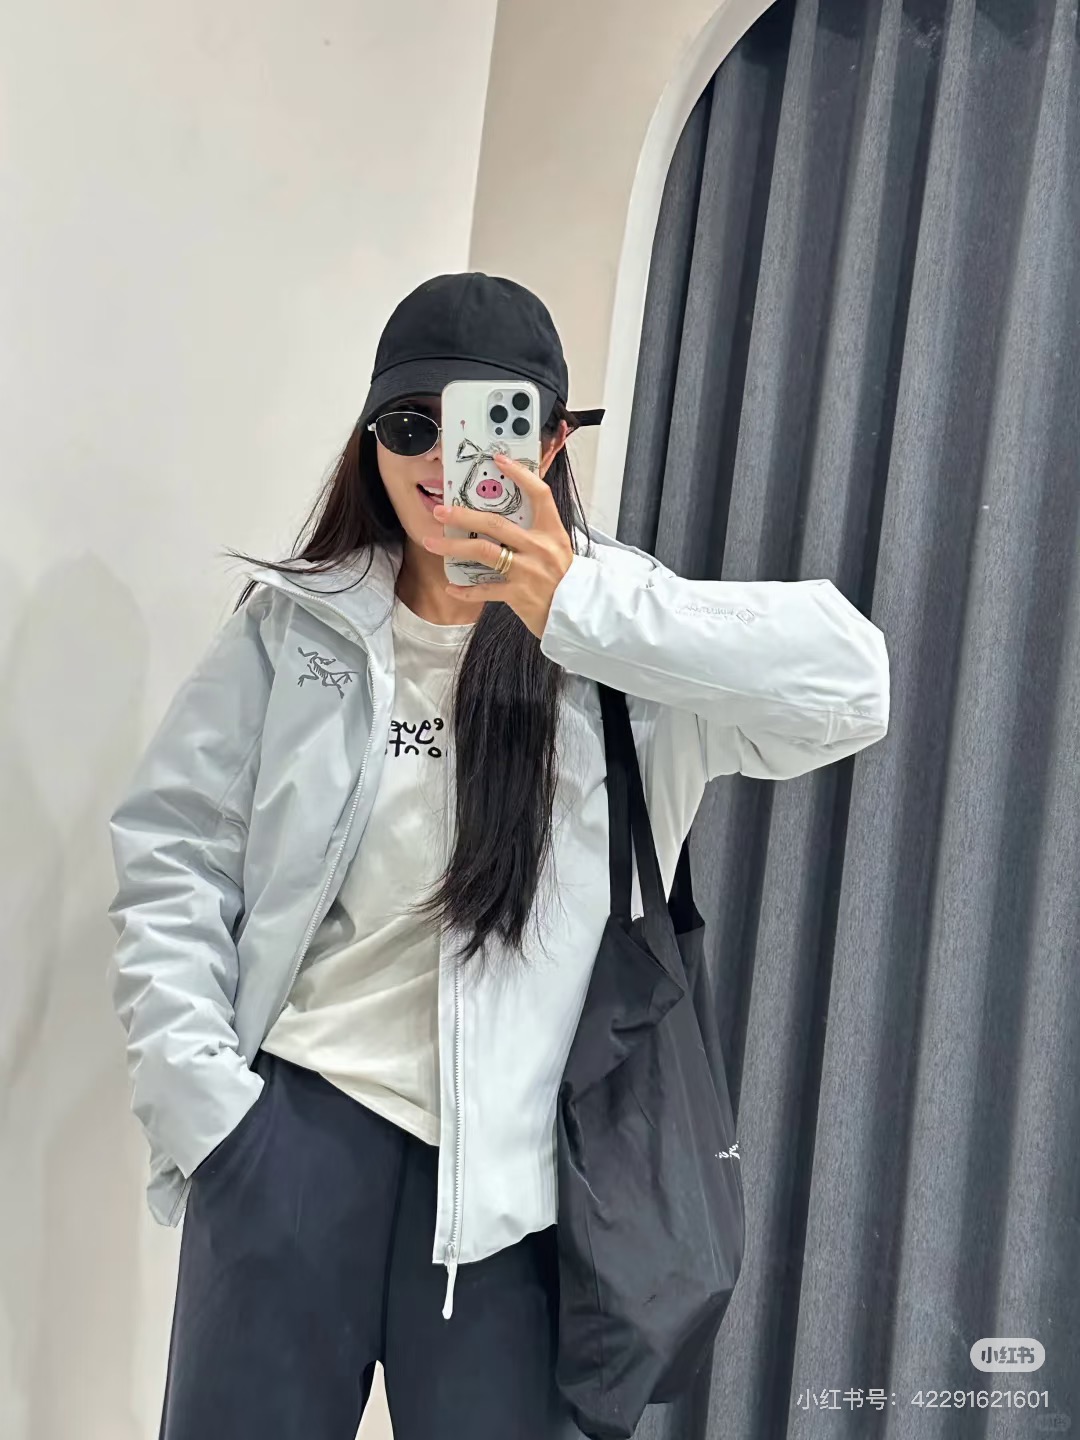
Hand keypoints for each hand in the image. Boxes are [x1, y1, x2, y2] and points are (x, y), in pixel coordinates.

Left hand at [422, 452, 573, 639]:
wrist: (577, 614)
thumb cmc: (564, 580)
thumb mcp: (557, 548)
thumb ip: (535, 532)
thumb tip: (502, 515)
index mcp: (552, 532)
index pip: (539, 494)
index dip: (520, 474)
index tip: (499, 461)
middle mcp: (540, 548)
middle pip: (496, 524)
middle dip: (464, 515)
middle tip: (441, 510)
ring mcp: (528, 571)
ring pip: (484, 551)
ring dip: (453, 546)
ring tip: (432, 542)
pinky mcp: (518, 595)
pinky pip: (484, 590)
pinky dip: (465, 590)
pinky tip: (451, 586)